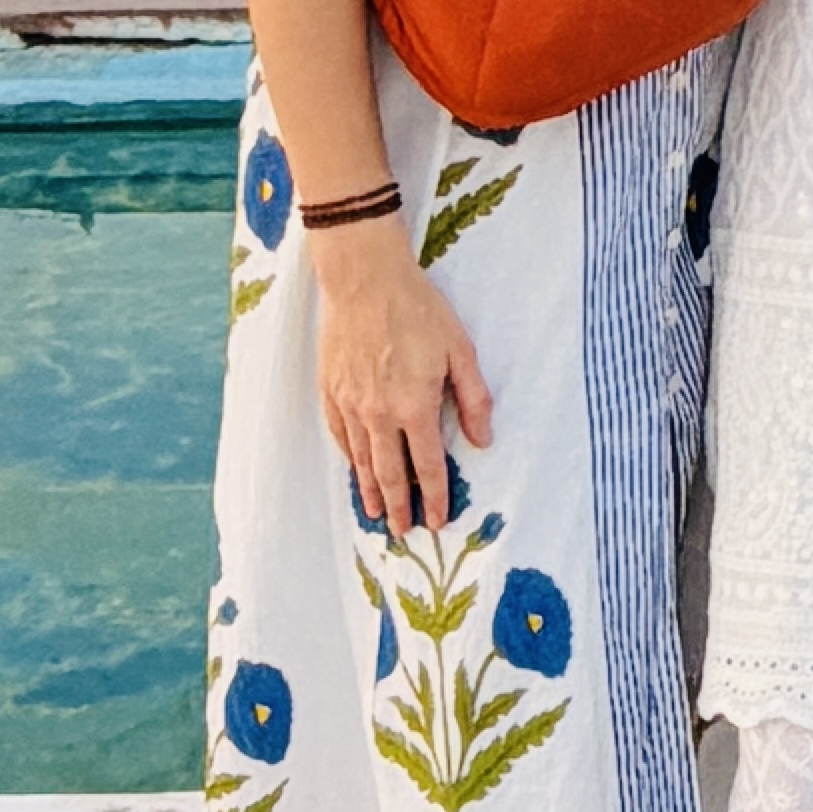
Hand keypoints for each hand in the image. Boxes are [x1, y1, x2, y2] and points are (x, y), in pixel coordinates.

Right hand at [312, 221, 494, 528]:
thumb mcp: (460, 349)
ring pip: (362, 461)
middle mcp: (379, 414)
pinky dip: (349, 459)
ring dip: (371, 491)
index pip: (427, 466)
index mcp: (415, 407)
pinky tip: (355, 469)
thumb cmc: (417, 309)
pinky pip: (340, 436)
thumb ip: (473, 399)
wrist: (364, 279)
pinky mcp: (330, 391)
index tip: (437, 520)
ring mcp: (350, 405)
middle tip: (404, 532)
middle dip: (399, 508)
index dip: (434, 497)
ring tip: (376, 514)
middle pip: (390, 474)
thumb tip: (482, 441)